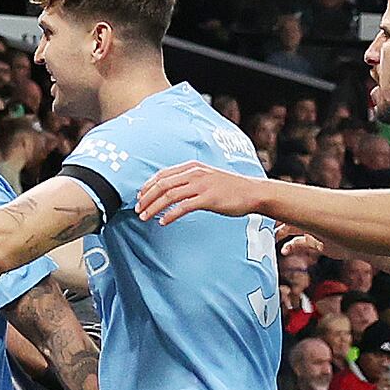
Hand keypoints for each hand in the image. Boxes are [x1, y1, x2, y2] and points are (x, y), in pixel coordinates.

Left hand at [137, 162, 267, 224]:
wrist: (252, 192)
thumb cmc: (230, 188)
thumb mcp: (207, 177)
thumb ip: (190, 180)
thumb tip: (171, 190)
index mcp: (192, 167)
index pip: (162, 174)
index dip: (148, 186)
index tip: (139, 197)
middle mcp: (195, 173)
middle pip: (162, 184)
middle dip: (146, 197)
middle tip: (137, 210)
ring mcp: (202, 185)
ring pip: (169, 195)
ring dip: (154, 207)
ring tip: (145, 217)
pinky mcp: (208, 198)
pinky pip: (183, 207)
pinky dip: (170, 215)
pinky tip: (163, 222)